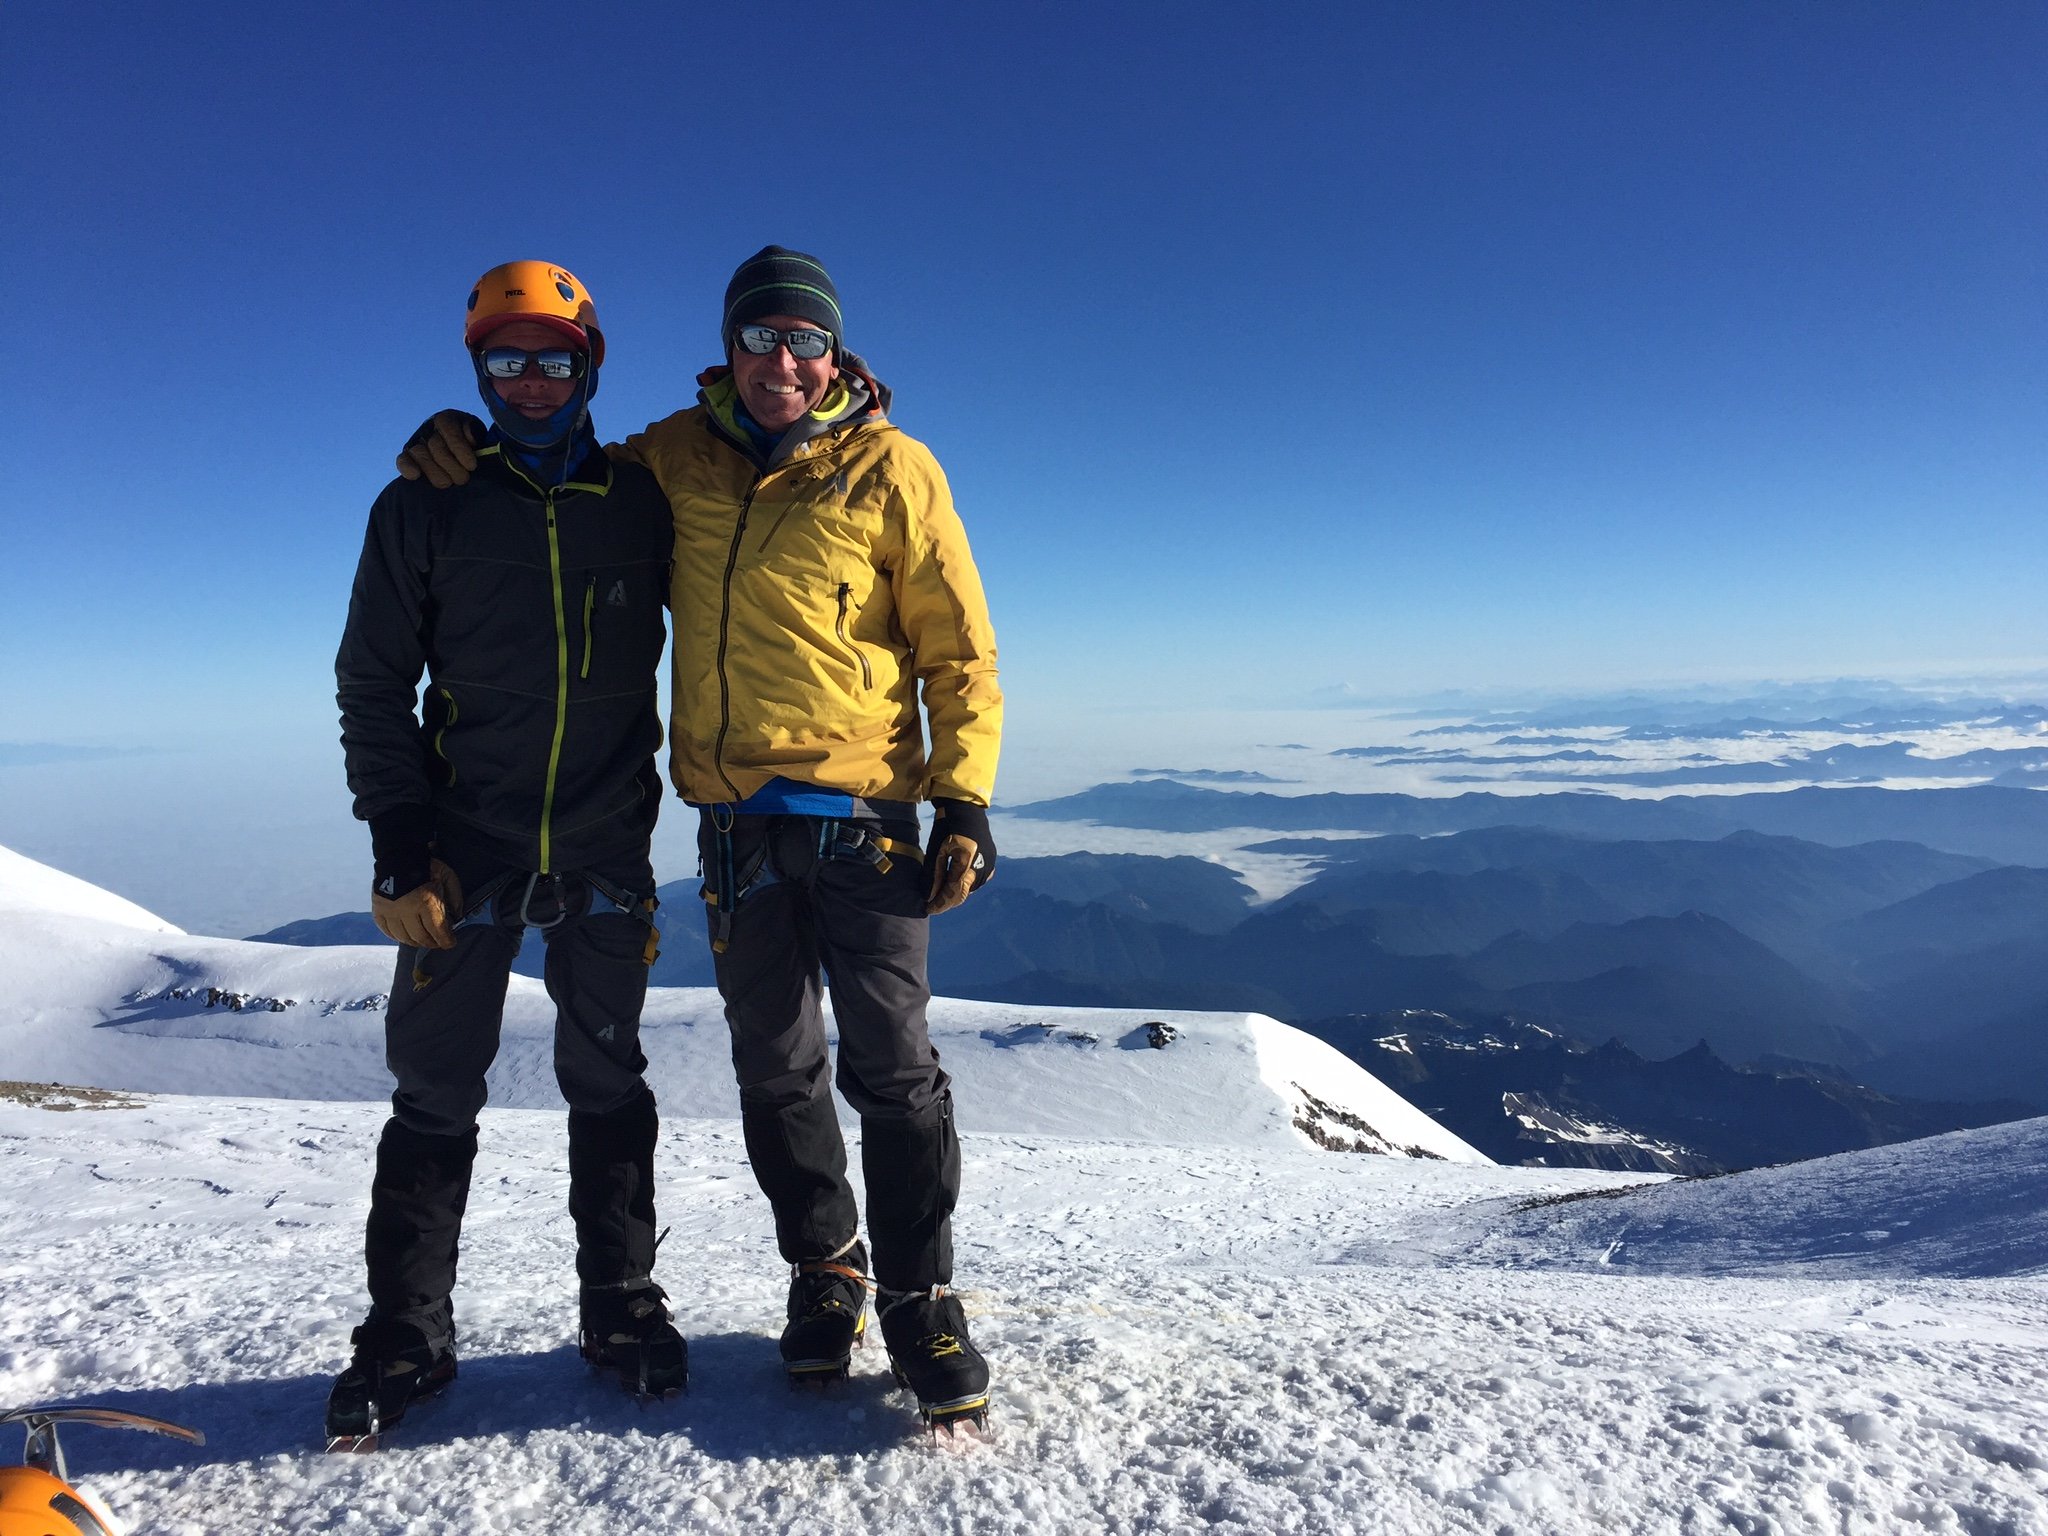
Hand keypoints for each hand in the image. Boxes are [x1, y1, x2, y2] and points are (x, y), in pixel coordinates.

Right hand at [372, 858, 464, 948]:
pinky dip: (398, 937)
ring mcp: (391, 912)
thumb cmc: (428, 867)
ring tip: (423, 940)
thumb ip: (456, 898)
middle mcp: (407, 911)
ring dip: (416, 942)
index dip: (447, 941)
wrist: (399, 856)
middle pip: (421, 938)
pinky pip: (388, 932)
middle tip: (438, 942)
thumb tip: (457, 918)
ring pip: (404, 938)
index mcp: (426, 903)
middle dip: (433, 943)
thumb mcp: (448, 878)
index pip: (438, 932)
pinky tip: (406, 935)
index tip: (450, 943)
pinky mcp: (379, 911)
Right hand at [395, 411, 483, 488]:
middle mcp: (429, 428)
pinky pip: (402, 460)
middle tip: (463, 479)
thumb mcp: (478, 435)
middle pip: (436, 446)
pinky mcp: (407, 456)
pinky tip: (416, 475)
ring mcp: (416, 442)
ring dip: (436, 472)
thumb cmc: (472, 444)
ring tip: (449, 482)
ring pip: (420, 454)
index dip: (460, 449)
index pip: (450, 430)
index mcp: (446, 419)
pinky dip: (407, 467)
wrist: (461, 454)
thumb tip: (470, 435)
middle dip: (452, 466)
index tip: (472, 466)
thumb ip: (475, 433)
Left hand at [924, 800, 994, 914]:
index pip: (953, 892)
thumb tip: (930, 897)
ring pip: (971, 888)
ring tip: (941, 892)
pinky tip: (955, 880)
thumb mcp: (937, 850)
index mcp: (966, 862)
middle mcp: (981, 866)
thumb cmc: (947, 827)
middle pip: (963, 893)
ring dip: (956, 892)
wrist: (966, 809)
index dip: (941, 903)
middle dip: (948, 901)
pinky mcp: (991, 861)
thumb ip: (934, 875)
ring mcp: (989, 864)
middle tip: (933, 905)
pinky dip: (966, 883)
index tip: (928, 910)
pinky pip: (978, 879)